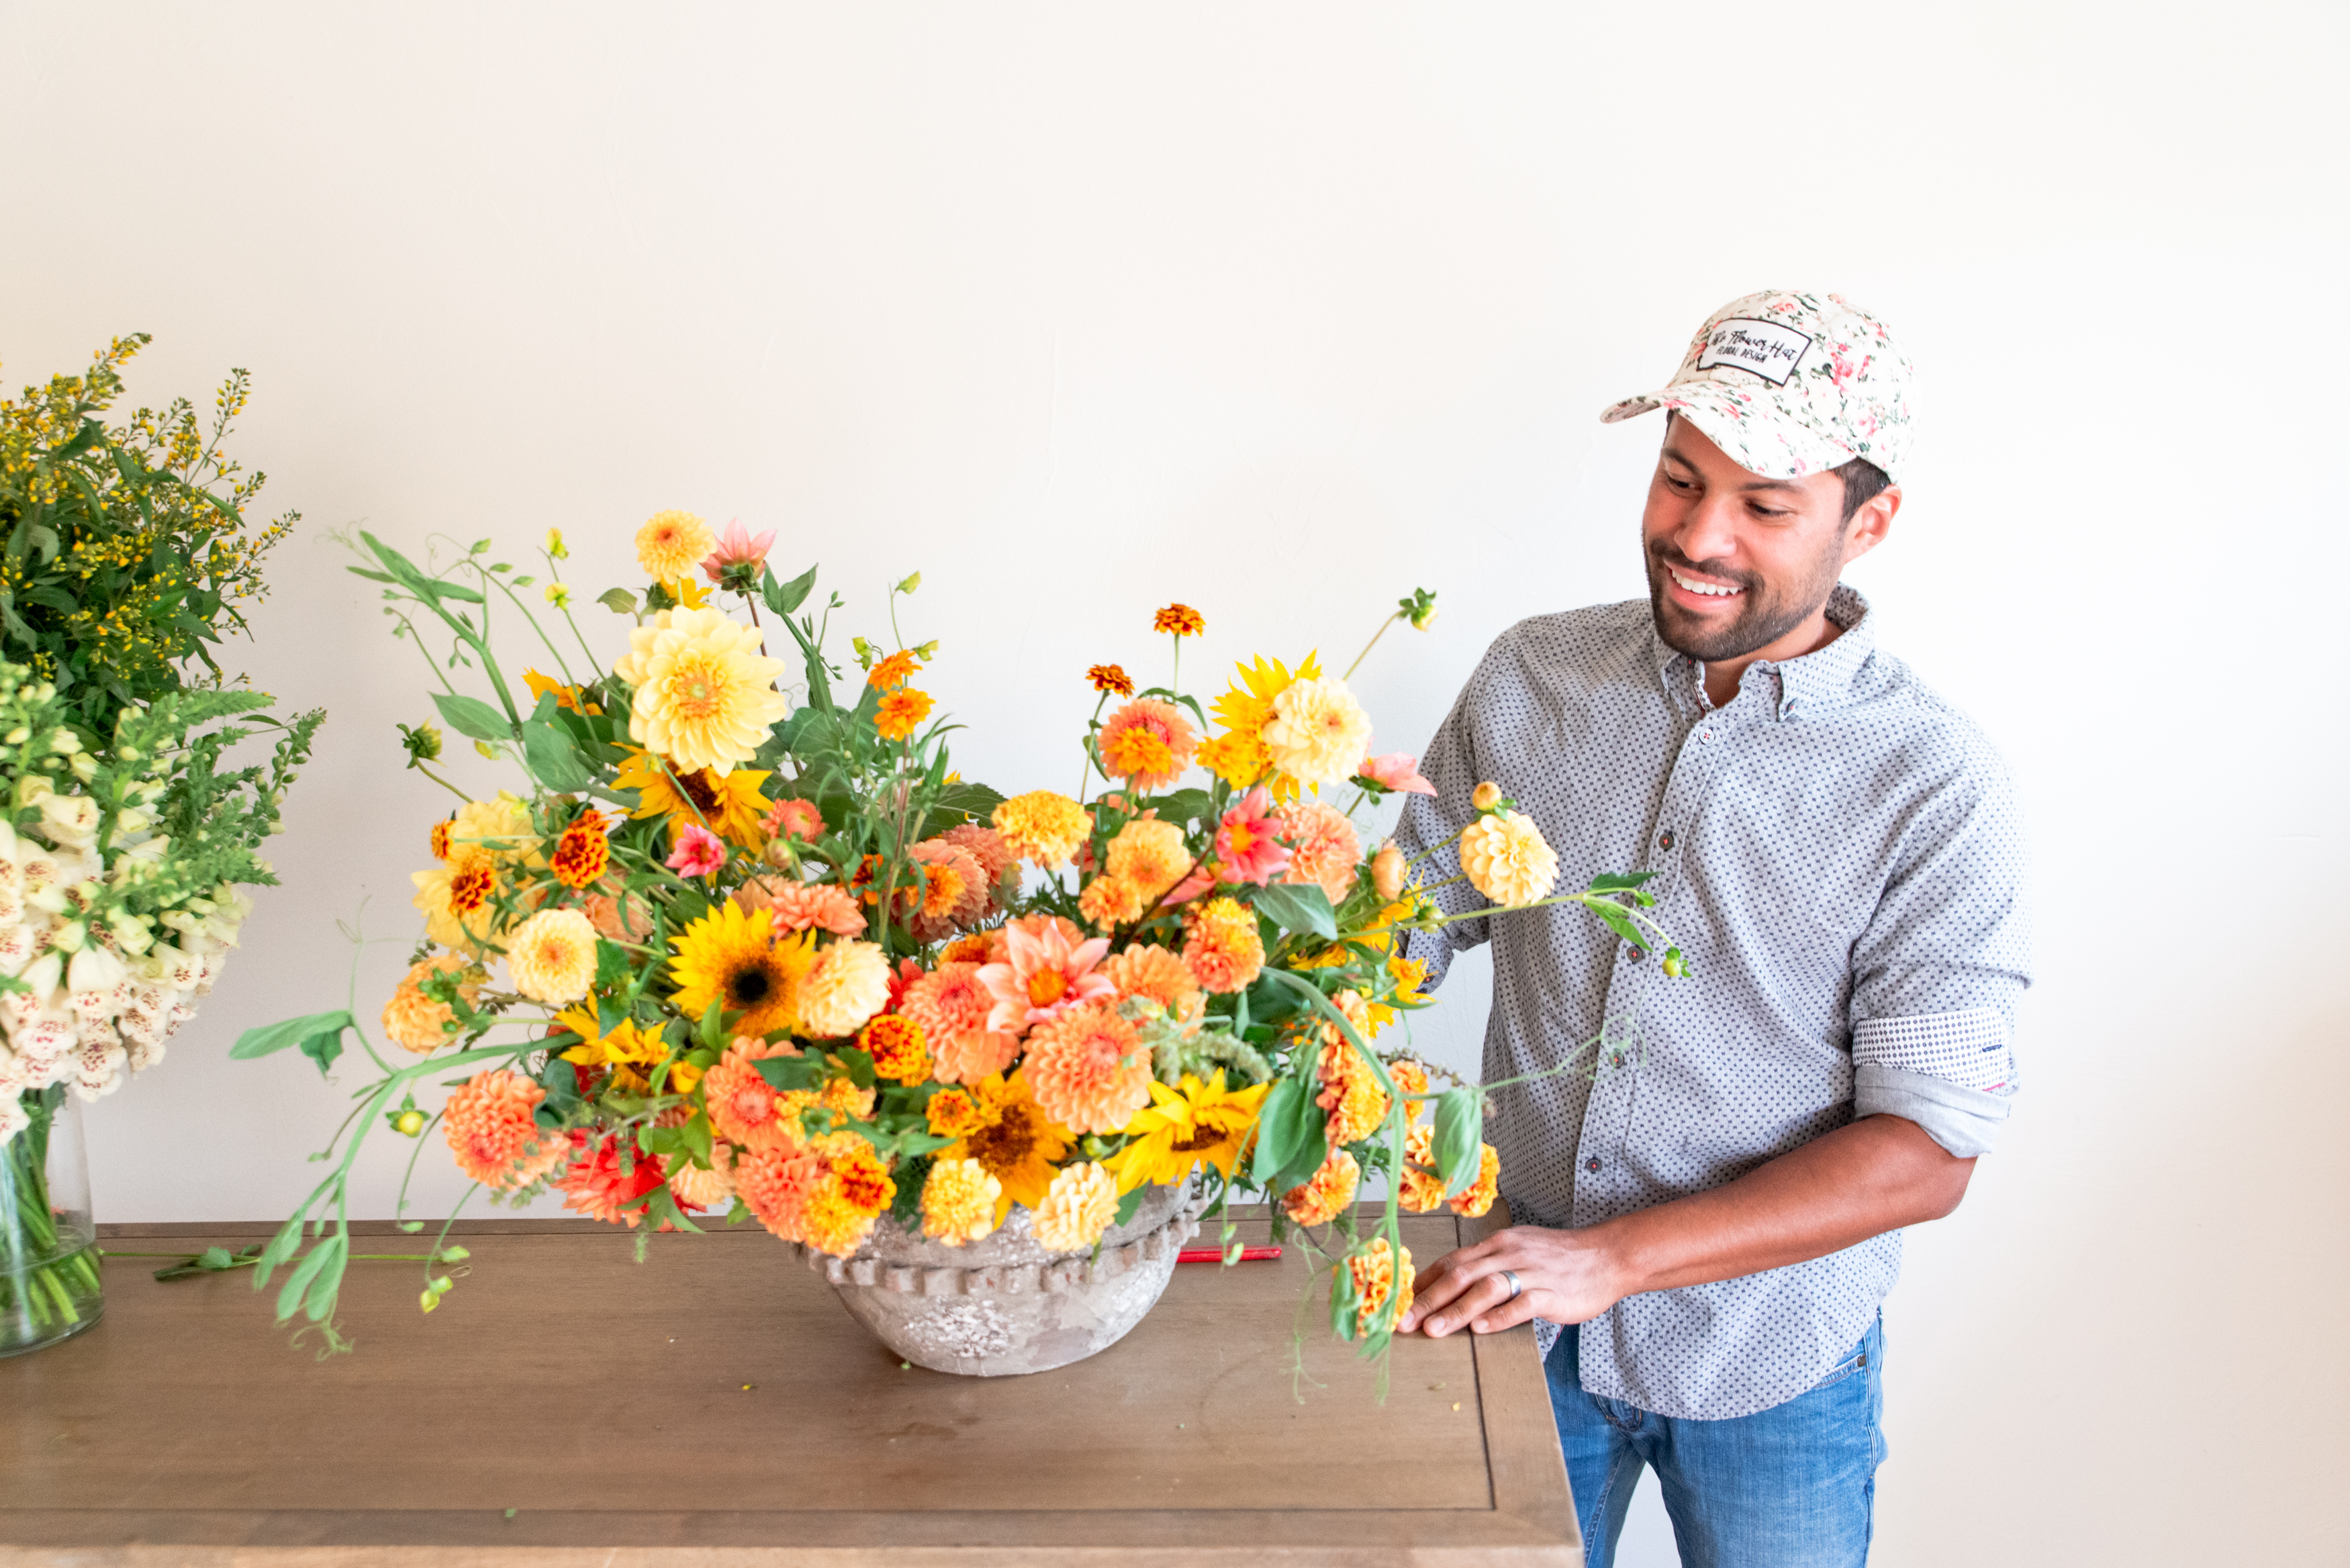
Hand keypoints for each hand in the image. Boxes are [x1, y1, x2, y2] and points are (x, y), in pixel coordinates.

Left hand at [1398, 1224, 1630, 1337]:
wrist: (1607, 1255)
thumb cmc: (1560, 1257)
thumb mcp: (1519, 1250)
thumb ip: (1488, 1264)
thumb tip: (1452, 1282)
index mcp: (1498, 1244)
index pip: (1452, 1261)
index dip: (1424, 1283)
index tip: (1400, 1303)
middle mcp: (1509, 1254)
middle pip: (1461, 1275)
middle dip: (1428, 1300)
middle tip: (1404, 1322)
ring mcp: (1531, 1272)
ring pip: (1486, 1289)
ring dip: (1456, 1311)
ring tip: (1433, 1330)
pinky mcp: (1552, 1293)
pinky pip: (1522, 1304)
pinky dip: (1500, 1317)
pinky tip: (1481, 1330)